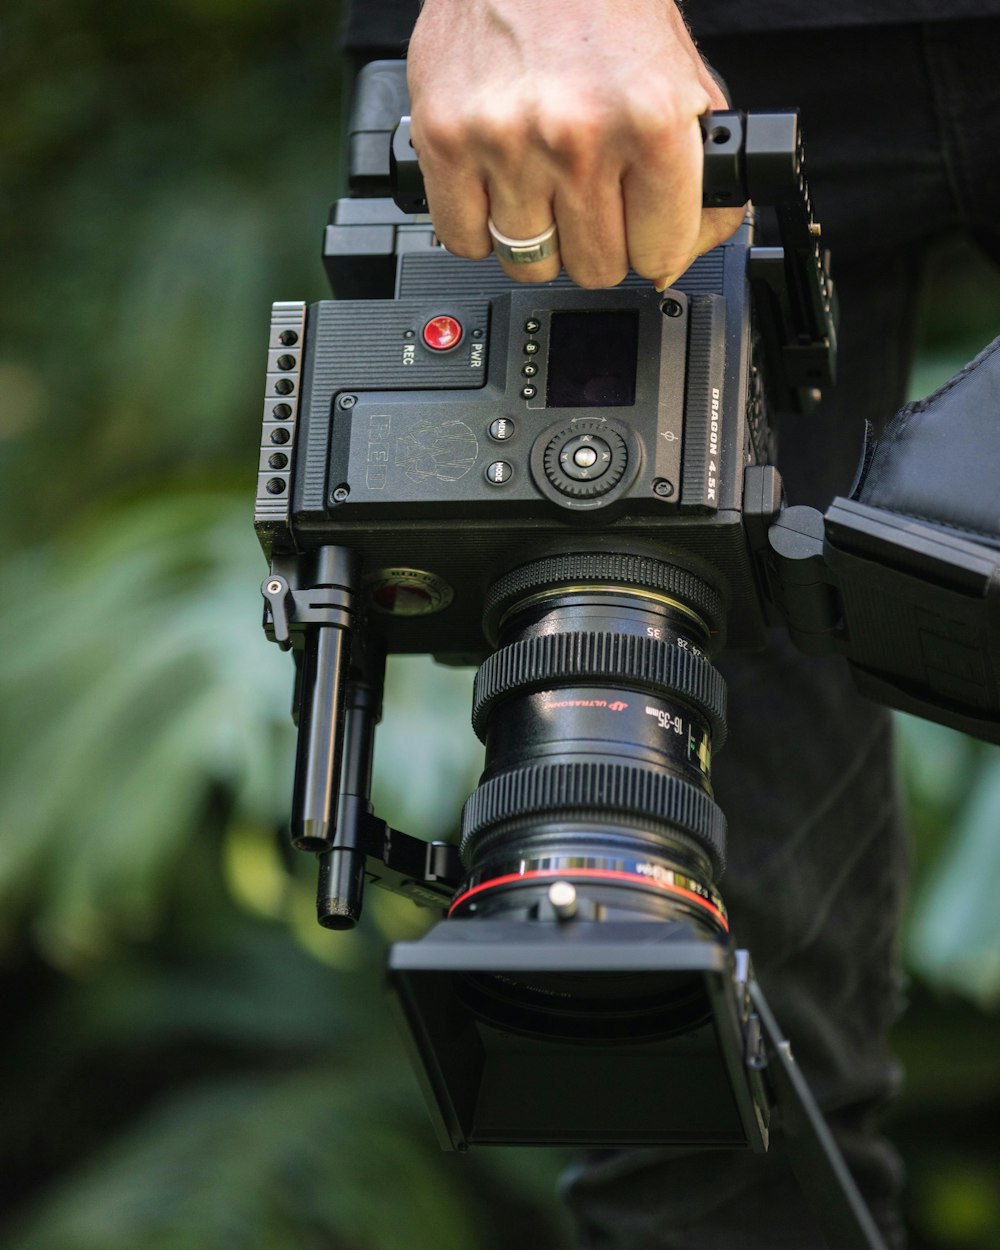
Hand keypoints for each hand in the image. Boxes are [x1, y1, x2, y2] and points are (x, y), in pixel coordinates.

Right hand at [406, 0, 745, 288]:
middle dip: (596, 241)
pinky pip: (465, 240)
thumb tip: (677, 260)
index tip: (641, 225)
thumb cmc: (605, 3)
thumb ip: (696, 177)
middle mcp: (577, 136)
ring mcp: (505, 142)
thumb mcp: (683, 81)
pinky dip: (479, 226)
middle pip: (595, 269)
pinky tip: (496, 184)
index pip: (660, 253)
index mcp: (651, 121)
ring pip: (529, 262)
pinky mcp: (445, 140)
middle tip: (589, 196)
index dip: (653, 242)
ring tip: (540, 180)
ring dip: (537, 235)